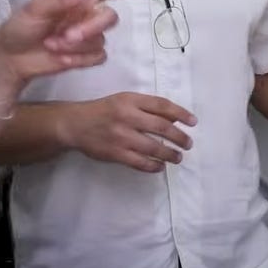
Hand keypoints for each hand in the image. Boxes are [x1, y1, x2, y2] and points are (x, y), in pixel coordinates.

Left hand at [0, 0, 169, 82]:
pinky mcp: (88, 56)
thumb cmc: (20, 28)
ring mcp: (89, 36)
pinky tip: (60, 58)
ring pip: (102, 40)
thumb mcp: (35, 9)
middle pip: (109, 18)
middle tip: (66, 37)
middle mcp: (88, 14)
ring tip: (52, 46)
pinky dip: (79, 59)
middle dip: (90, 28)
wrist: (12, 59)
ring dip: (78, 46)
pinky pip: (97, 57)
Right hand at [61, 92, 198, 172]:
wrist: (75, 124)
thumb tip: (175, 117)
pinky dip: (153, 166)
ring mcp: (121, 136)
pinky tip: (160, 166)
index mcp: (130, 100)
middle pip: (162, 127)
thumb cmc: (103, 110)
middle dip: (179, 137)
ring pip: (153, 147)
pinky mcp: (115, 153)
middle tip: (188, 144)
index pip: (162, 105)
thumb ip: (147, 107)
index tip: (193, 122)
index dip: (181, 113)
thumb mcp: (124, 101)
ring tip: (178, 157)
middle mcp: (127, 117)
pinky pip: (140, 162)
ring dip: (170, 154)